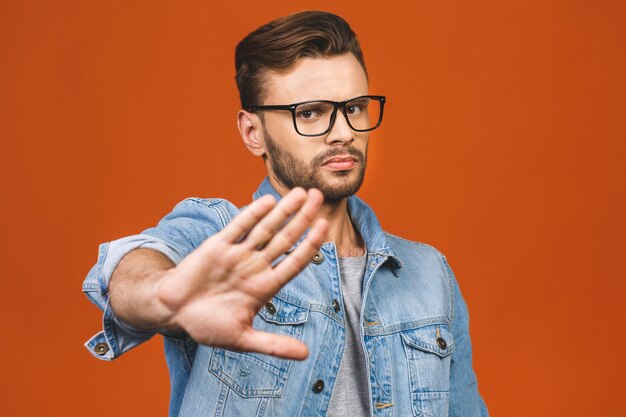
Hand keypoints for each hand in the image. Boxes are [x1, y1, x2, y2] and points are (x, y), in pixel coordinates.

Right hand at [156, 187, 326, 359]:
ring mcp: (237, 254)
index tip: (325, 228)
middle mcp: (255, 266)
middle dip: (303, 218)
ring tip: (301, 192)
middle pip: (285, 239)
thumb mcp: (242, 339)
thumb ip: (273, 345)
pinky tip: (268, 202)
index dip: (310, 246)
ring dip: (283, 211)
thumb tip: (306, 355)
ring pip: (265, 229)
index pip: (294, 263)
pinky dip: (252, 215)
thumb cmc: (207, 326)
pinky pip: (238, 227)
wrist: (174, 312)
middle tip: (319, 197)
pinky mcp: (217, 246)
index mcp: (264, 287)